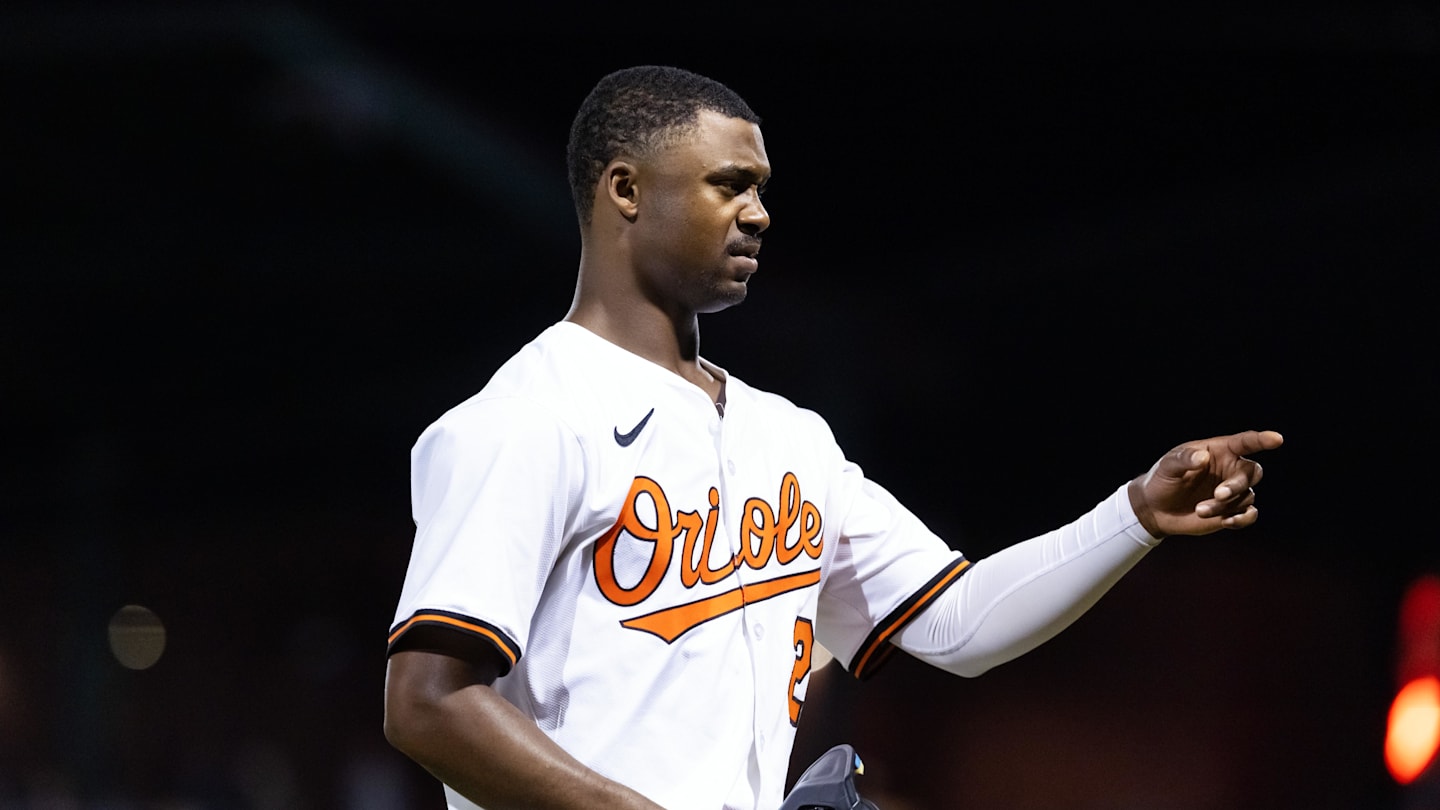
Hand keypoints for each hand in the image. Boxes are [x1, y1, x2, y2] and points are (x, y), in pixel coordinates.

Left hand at [1127, 430, 1283, 537]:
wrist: (1156, 509)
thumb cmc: (1162, 480)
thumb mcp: (1168, 466)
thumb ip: (1184, 459)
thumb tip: (1203, 457)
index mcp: (1219, 451)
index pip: (1245, 442)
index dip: (1262, 440)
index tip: (1276, 439)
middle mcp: (1231, 469)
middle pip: (1252, 472)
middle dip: (1238, 484)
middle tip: (1219, 494)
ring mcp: (1233, 491)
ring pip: (1246, 497)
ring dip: (1225, 505)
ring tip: (1200, 510)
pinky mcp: (1232, 511)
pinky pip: (1250, 514)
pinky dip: (1242, 519)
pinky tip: (1227, 521)